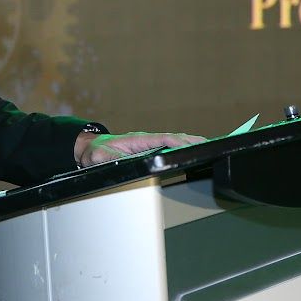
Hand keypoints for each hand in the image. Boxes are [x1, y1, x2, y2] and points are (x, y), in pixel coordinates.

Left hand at [74, 130, 206, 167]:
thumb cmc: (95, 152)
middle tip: (210, 144)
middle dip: (192, 140)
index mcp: (138, 140)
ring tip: (207, 148)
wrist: (89, 148)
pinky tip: (190, 152)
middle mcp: (146, 140)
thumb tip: (126, 161)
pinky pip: (168, 148)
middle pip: (173, 138)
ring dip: (189, 144)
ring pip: (172, 142)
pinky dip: (181, 148)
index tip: (193, 144)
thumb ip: (112, 158)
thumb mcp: (100, 157)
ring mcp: (148, 144)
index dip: (179, 141)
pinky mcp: (148, 150)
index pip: (163, 139)